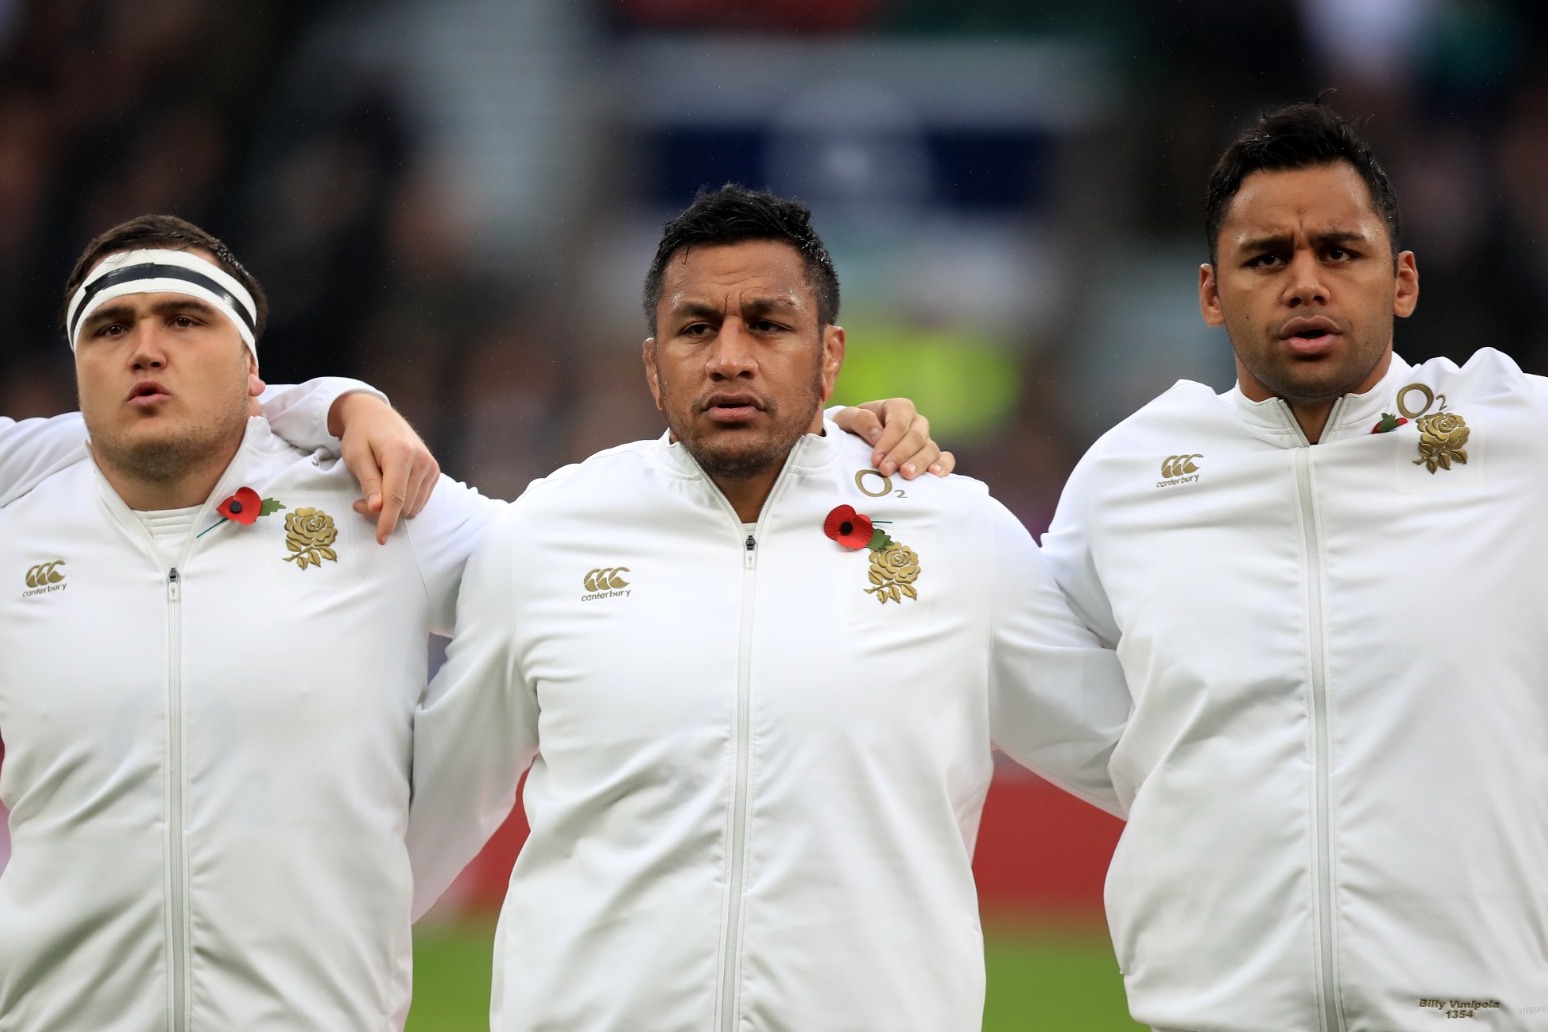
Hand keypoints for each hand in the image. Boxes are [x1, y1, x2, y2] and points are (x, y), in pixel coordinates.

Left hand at [328, 393, 439, 542]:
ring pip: (414, 506)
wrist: (375, 414)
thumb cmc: (361, 434)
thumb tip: (378, 508)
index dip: (387, 520)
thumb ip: (369, 483)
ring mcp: (431, 466)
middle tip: (359, 502)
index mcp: (402, 454)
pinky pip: (420, 499)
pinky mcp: (434, 471)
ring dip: (393, 509)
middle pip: (405, 505)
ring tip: (374, 494)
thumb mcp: (356, 456)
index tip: (381, 538)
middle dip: (382, 512)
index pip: (396, 497)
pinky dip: (404, 502)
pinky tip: (390, 489)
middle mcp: (422, 461)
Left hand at [831, 399, 953, 478]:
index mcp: (898, 408)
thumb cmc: (852, 428)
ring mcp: (926, 440)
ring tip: (907, 475)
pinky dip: (943, 466)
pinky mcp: (932, 457)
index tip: (875, 460)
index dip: (888, 441)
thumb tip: (878, 434)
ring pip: (931, 449)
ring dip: (920, 463)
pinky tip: (935, 475)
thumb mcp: (846, 419)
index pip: (899, 422)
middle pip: (916, 436)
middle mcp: (916, 422)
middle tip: (886, 470)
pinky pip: (946, 459)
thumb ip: (860, 420)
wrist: (855, 442)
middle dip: (901, 454)